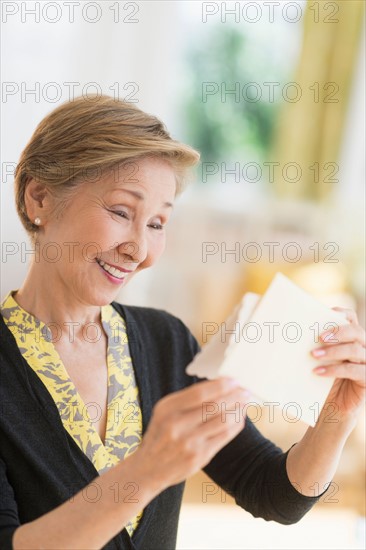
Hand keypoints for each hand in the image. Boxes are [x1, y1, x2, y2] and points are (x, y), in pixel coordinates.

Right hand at [133, 378, 250, 491]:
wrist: (148, 469)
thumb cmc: (160, 435)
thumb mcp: (164, 412)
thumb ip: (186, 400)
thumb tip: (217, 385)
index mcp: (167, 408)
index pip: (199, 393)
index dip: (220, 385)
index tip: (234, 380)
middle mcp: (176, 425)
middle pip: (214, 406)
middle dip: (234, 396)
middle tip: (245, 391)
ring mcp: (189, 442)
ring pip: (222, 421)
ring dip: (238, 410)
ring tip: (245, 403)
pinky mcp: (199, 457)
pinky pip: (224, 437)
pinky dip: (235, 425)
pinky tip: (239, 419)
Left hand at [311, 307, 365, 418]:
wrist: (332, 408)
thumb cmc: (323, 380)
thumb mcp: (319, 359)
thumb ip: (314, 345)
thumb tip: (292, 331)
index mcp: (351, 338)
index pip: (351, 318)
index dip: (342, 313)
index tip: (327, 313)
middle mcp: (363, 348)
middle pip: (357, 332)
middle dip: (338, 332)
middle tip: (319, 337)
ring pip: (355, 350)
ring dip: (333, 351)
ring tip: (314, 355)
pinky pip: (355, 371)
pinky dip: (335, 369)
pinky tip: (318, 371)